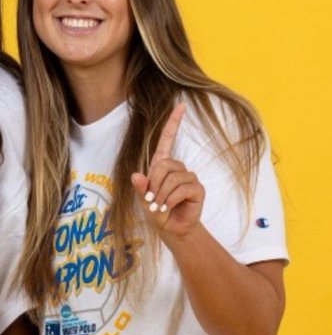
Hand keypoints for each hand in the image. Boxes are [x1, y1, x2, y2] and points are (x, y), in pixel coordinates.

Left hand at [131, 104, 204, 239]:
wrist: (172, 229)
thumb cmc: (157, 212)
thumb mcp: (144, 201)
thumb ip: (141, 188)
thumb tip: (136, 175)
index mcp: (162, 166)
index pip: (168, 140)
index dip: (174, 123)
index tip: (181, 105)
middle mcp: (177, 168)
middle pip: (164, 164)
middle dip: (154, 183)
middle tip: (152, 200)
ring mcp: (189, 178)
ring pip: (173, 178)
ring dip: (162, 194)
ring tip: (160, 206)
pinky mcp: (197, 189)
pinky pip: (182, 188)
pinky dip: (171, 199)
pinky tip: (169, 207)